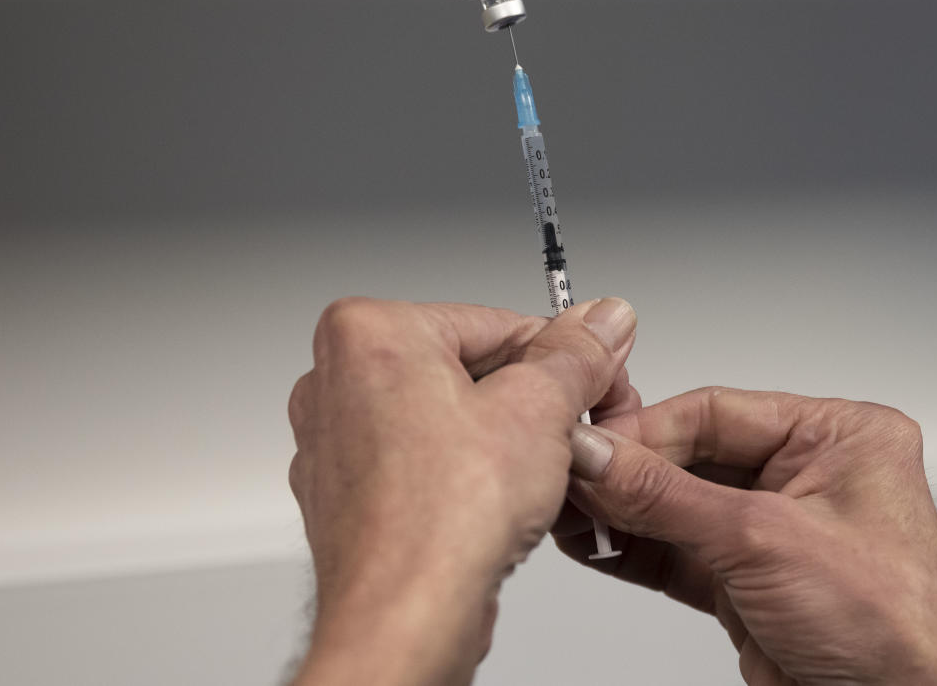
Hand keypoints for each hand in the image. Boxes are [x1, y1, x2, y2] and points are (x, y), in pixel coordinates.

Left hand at [287, 297, 636, 685]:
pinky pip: (420, 462)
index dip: (560, 354)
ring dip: (499, 439)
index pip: (493, 321)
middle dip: (527, 398)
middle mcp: (335, 378)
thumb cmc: (442, 519)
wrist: (402, 617)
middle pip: (465, 366)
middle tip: (575, 429)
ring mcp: (334, 439)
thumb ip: (575, 355)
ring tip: (536, 473)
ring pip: (444, 417)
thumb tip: (602, 320)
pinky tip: (496, 504)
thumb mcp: (538, 409)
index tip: (596, 376)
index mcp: (368, 331)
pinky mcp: (345, 491)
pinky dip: (462, 475)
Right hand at [558, 388, 936, 685]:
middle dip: (629, 472)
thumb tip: (599, 457)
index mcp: (837, 437)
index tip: (590, 441)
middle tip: (572, 474)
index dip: (647, 427)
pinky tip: (595, 543)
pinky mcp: (750, 581)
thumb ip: (667, 496)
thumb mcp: (764, 542)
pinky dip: (634, 550)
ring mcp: (776, 530)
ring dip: (623, 512)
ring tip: (571, 510)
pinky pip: (679, 551)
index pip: (717, 411)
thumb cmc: (894, 631)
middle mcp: (808, 476)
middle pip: (692, 456)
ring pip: (678, 506)